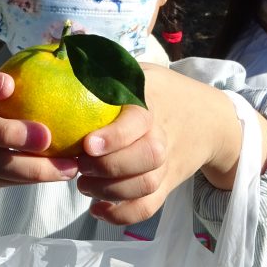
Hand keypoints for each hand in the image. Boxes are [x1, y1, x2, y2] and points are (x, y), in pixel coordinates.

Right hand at [0, 69, 78, 198]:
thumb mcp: (4, 88)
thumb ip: (32, 71)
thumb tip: (78, 42)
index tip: (8, 84)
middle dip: (10, 134)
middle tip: (45, 136)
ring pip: (0, 164)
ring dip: (36, 167)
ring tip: (70, 166)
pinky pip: (14, 182)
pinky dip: (40, 178)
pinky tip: (69, 172)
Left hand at [74, 64, 265, 225]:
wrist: (209, 120)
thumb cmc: (160, 92)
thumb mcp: (138, 72)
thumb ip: (105, 66)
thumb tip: (57, 52)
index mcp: (152, 106)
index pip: (138, 123)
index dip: (114, 137)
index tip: (88, 144)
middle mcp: (163, 137)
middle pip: (145, 160)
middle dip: (107, 169)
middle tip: (79, 165)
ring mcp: (167, 165)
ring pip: (144, 187)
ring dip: (108, 191)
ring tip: (83, 184)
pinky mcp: (166, 185)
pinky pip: (148, 208)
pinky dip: (122, 215)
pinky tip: (97, 209)